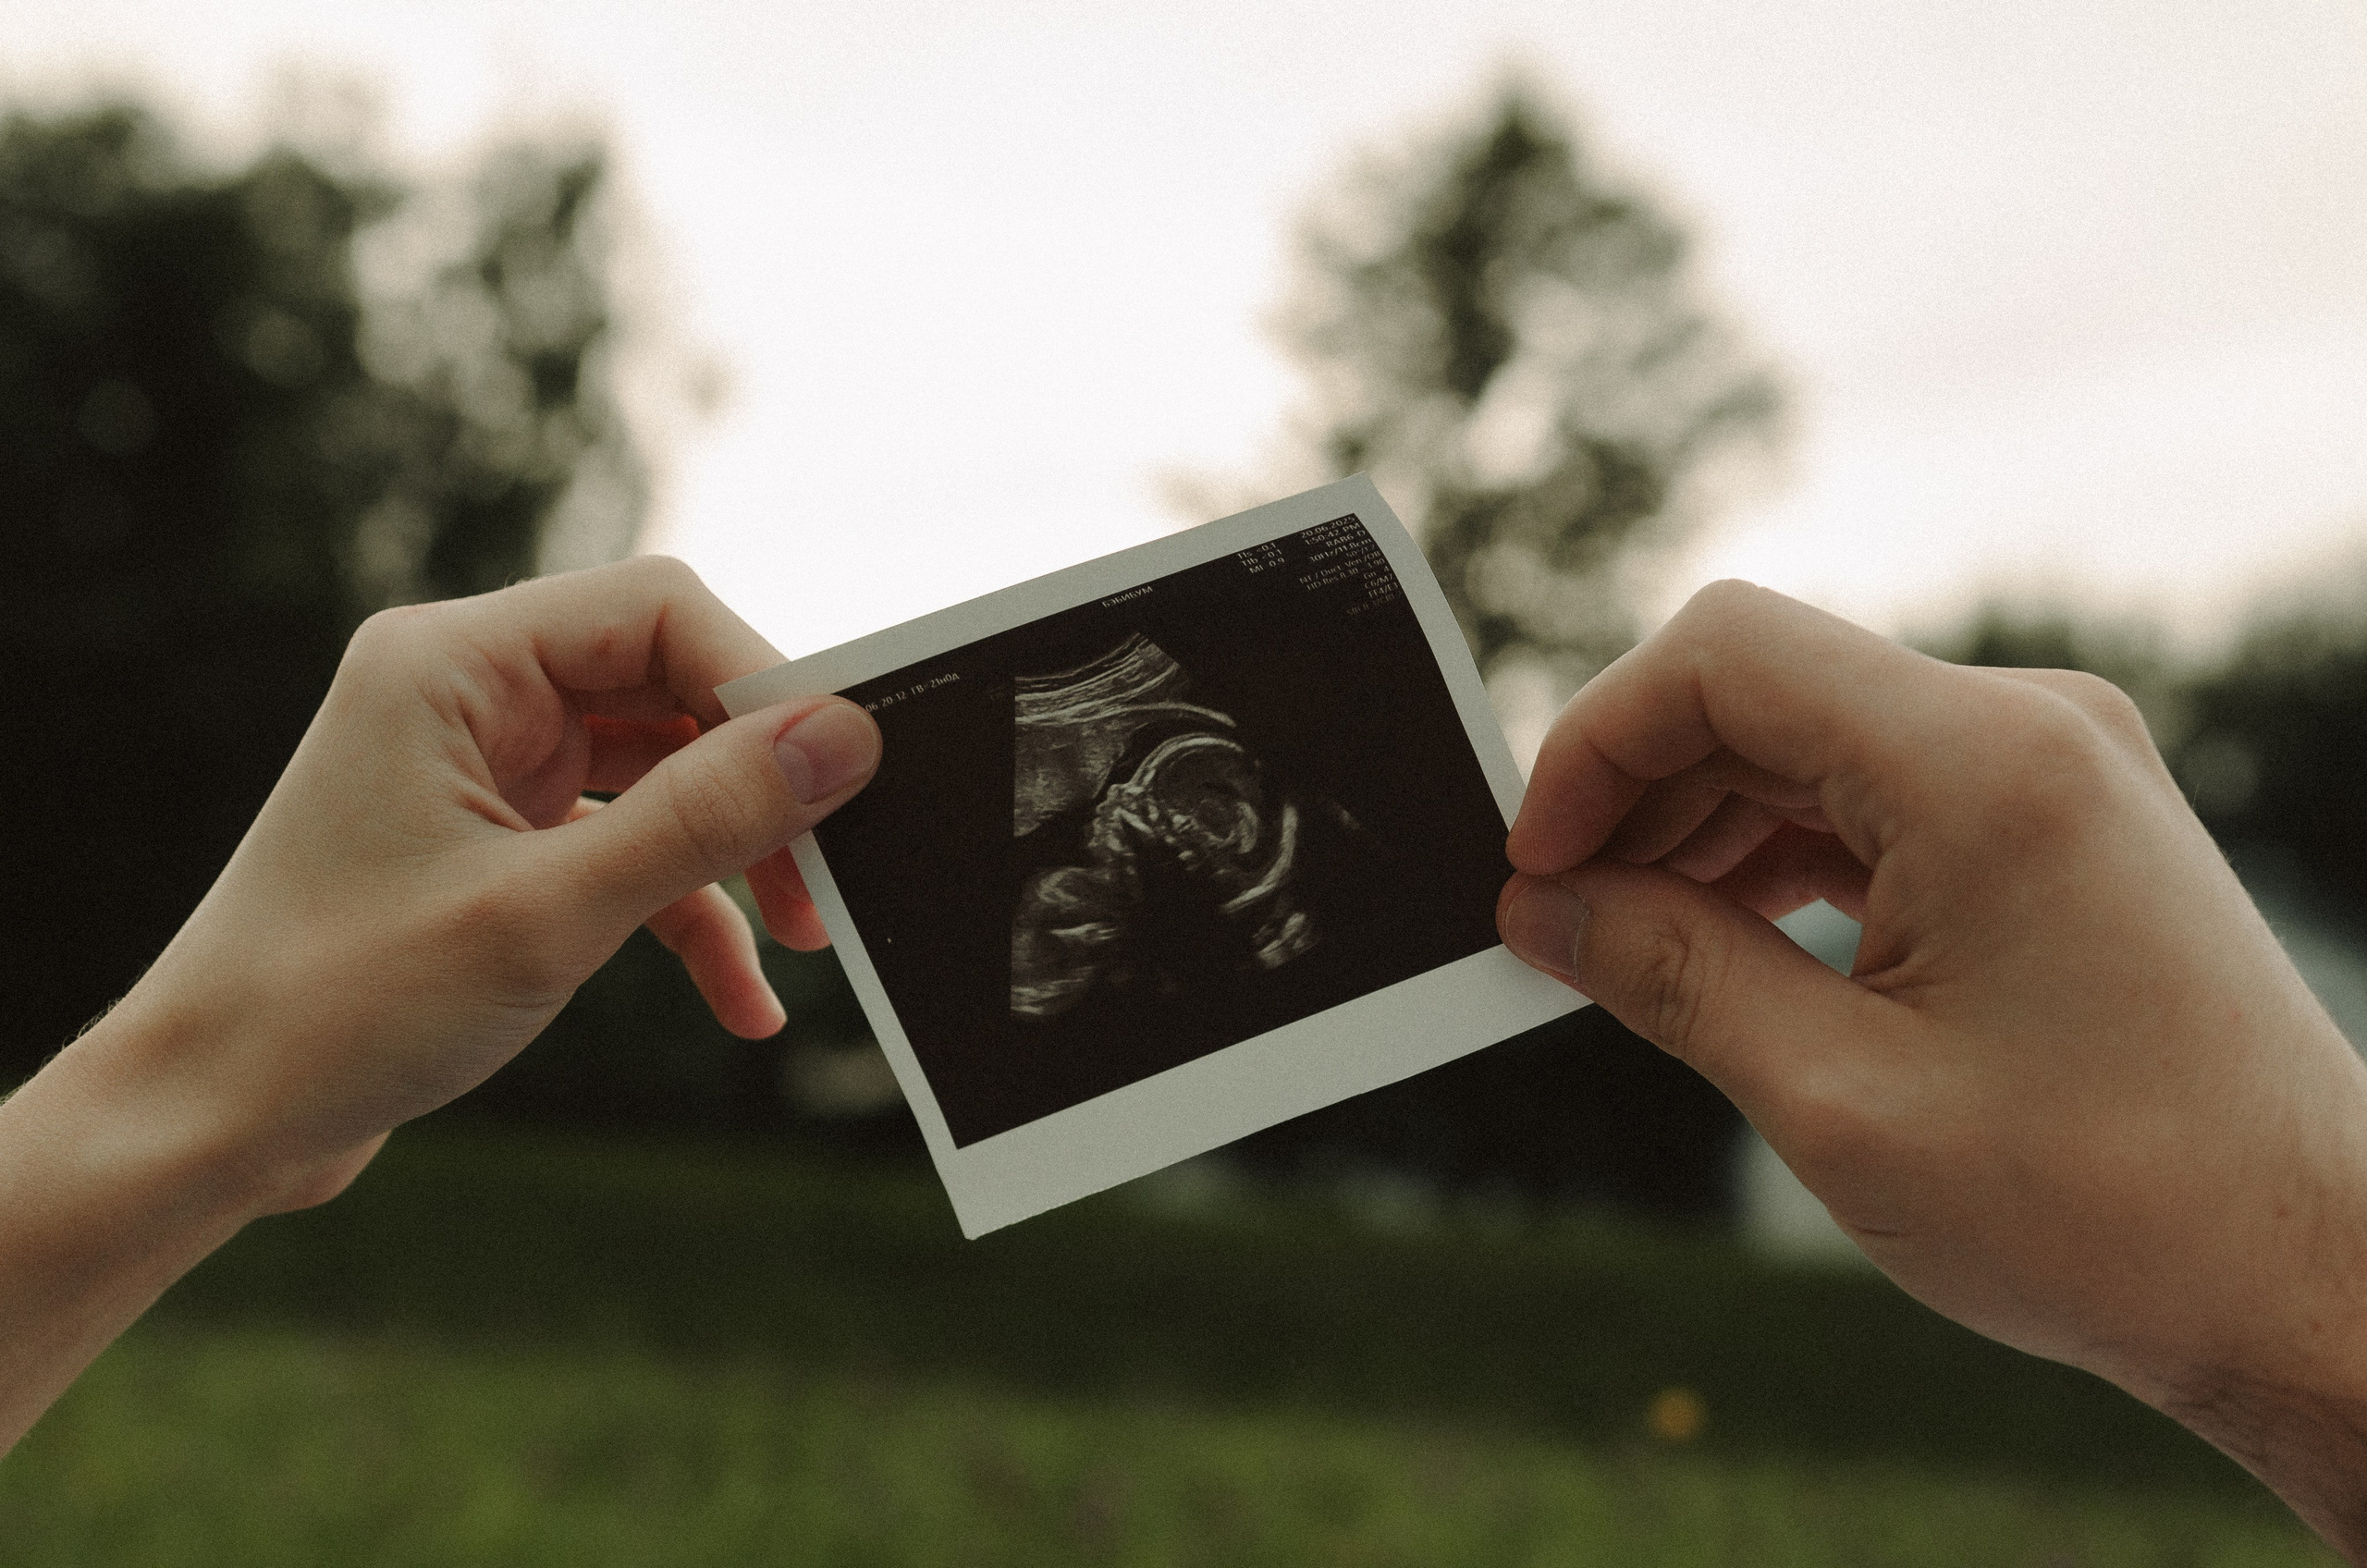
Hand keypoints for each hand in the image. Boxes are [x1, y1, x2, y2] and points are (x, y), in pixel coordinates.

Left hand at [125, 555, 879, 1201]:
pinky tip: (743, 1003)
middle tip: (835, 869)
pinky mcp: (496, 846)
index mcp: (451, 662)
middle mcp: (467, 694)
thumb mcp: (547, 912)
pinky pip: (627, 852)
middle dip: (760, 784)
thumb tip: (845, 740)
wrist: (208, 1122)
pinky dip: (689, 916)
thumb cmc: (334, 1007)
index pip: (657, 610)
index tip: (845, 772)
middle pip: (671, 689)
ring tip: (804, 942)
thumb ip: (706, 818)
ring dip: (736, 857)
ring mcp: (482, 770)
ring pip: (662, 776)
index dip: (764, 681)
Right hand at [1496, 581, 2366, 1552]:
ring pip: (1814, 739)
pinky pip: (1879, 792)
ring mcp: (2054, 769)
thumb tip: (1545, 910)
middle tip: (1561, 920)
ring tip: (1635, 948)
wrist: (2312, 1276)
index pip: (1725, 653)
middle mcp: (2029, 729)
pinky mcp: (2060, 823)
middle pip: (1764, 687)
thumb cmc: (2113, 1207)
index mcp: (1982, 766)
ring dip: (1704, 828)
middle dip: (1638, 793)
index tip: (1536, 860)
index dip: (1597, 740)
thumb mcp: (1840, 1100)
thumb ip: (1671, 975)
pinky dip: (1784, 854)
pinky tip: (1729, 943)